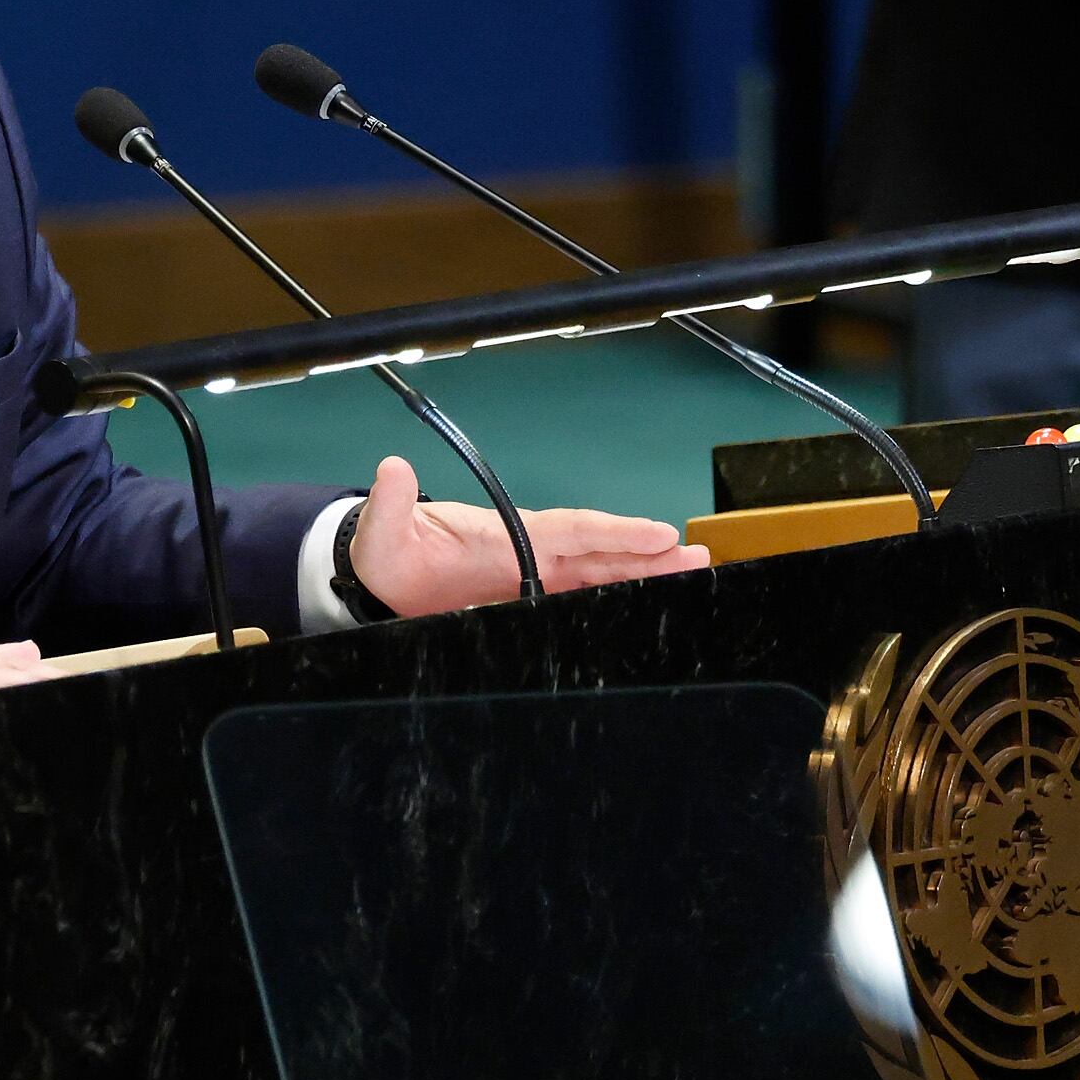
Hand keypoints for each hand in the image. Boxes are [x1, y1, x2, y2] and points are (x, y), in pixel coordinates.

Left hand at [342, 455, 708, 616]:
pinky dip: (613, 603)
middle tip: (699, 558)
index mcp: (508, 534)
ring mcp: (532, 579)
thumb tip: (391, 470)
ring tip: (691, 576)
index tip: (659, 534)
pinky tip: (643, 609)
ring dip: (642, 578)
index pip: (572, 530)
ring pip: (599, 578)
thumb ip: (392, 502)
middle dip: (649, 556)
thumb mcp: (384, 528)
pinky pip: (579, 603)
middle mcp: (529, 554)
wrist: (381, 578)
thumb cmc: (388, 550)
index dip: (615, 533)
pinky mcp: (526, 604)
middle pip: (600, 554)